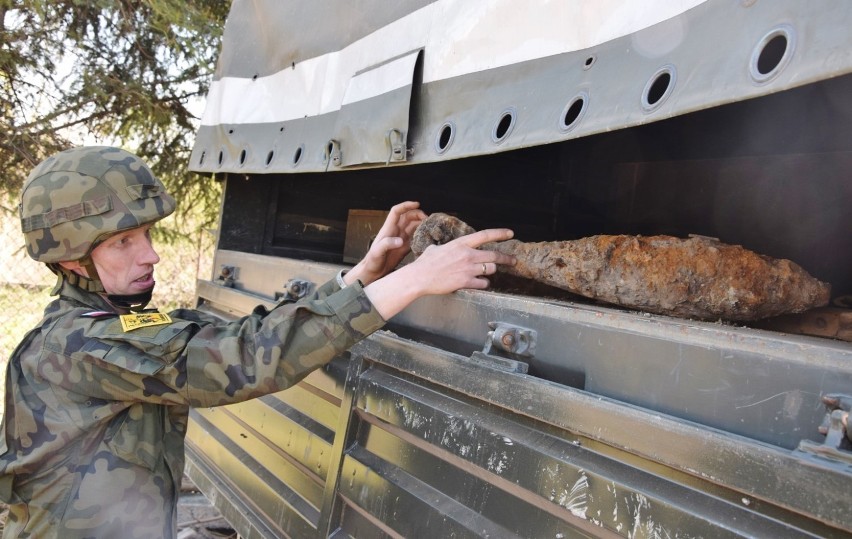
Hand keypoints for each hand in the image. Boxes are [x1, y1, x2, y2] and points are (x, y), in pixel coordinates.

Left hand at [345, 201, 425, 285]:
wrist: (373, 271)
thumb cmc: (372, 261)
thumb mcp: (377, 252)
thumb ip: (387, 244)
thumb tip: (400, 240)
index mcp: (388, 229)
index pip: (397, 211)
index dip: (406, 205)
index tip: (417, 204)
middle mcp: (395, 231)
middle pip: (408, 216)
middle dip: (418, 214)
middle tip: (427, 219)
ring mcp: (400, 238)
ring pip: (412, 225)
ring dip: (421, 223)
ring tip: (429, 226)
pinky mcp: (404, 247)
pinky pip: (414, 236)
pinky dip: (421, 234)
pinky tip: (426, 236)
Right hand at [363, 227, 515, 319]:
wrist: (420, 277)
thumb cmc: (425, 263)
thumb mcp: (435, 249)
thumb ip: (443, 247)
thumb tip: (440, 248)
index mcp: (461, 244)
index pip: (485, 235)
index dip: (500, 234)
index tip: (510, 233)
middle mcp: (467, 255)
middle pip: (494, 255)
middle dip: (506, 258)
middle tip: (513, 261)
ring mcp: (468, 269)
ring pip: (490, 269)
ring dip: (490, 271)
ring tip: (486, 273)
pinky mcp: (466, 282)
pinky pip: (483, 283)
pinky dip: (483, 283)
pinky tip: (479, 283)